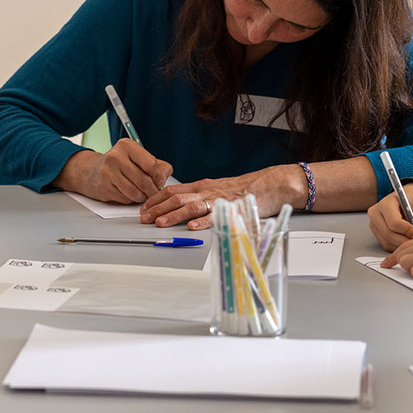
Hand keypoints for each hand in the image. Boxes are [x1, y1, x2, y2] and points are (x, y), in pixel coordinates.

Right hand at [67, 141, 172, 204]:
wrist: (92, 171)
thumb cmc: (121, 165)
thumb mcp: (139, 158)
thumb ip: (158, 166)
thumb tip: (163, 178)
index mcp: (127, 146)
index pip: (150, 164)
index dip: (158, 177)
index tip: (159, 182)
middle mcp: (115, 156)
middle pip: (143, 180)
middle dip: (152, 191)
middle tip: (153, 193)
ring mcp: (107, 172)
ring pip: (134, 192)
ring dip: (142, 197)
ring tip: (143, 195)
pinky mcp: (103, 186)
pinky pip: (125, 199)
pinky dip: (131, 200)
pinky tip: (130, 195)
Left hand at [141, 165, 298, 229]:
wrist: (269, 185)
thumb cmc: (244, 189)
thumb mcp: (217, 189)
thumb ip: (201, 196)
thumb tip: (182, 206)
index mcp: (202, 185)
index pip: (172, 190)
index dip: (155, 199)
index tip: (144, 207)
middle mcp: (207, 190)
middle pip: (176, 197)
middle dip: (157, 208)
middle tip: (144, 218)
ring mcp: (218, 200)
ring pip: (190, 206)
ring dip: (173, 215)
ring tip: (160, 223)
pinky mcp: (231, 209)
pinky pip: (214, 215)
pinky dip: (201, 221)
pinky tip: (191, 227)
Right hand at [368, 183, 412, 250]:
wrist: (405, 201)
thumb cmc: (412, 202)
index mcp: (386, 203)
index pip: (394, 222)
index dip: (407, 231)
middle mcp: (375, 214)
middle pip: (389, 234)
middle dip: (405, 241)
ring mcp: (374, 225)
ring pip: (387, 242)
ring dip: (402, 245)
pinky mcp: (376, 234)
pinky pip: (386, 246)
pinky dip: (398, 247)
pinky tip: (406, 240)